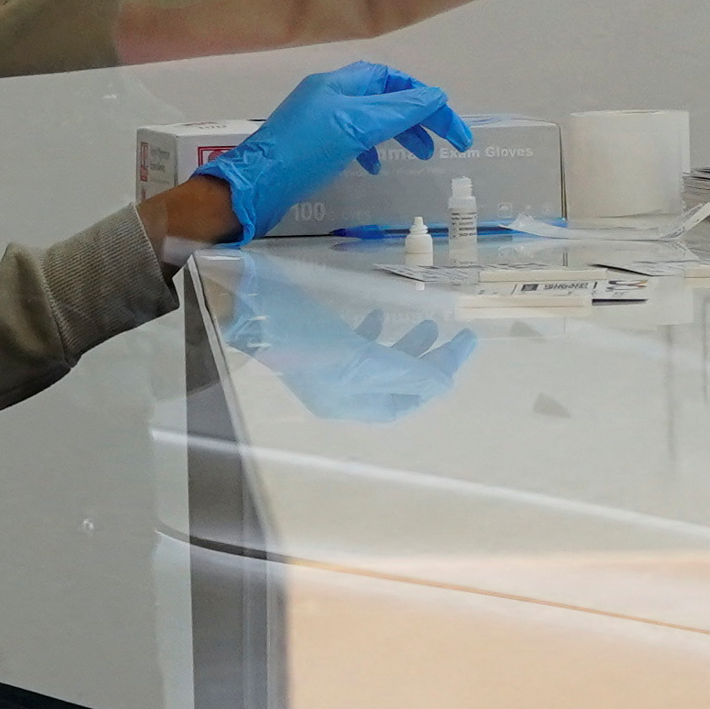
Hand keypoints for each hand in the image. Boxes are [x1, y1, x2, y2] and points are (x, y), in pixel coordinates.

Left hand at [208, 61, 470, 240]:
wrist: (255, 186)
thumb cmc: (306, 151)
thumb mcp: (356, 127)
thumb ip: (397, 110)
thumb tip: (436, 96)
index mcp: (340, 83)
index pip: (393, 79)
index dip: (425, 97)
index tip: (449, 125)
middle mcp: (329, 95)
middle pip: (384, 97)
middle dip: (416, 116)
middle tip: (441, 143)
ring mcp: (318, 119)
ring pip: (370, 118)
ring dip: (397, 132)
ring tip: (418, 155)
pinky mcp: (311, 144)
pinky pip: (351, 138)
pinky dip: (370, 148)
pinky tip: (374, 167)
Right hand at [222, 273, 480, 424]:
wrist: (244, 305)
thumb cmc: (302, 332)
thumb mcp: (359, 356)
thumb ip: (402, 371)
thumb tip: (442, 382)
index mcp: (347, 403)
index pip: (407, 399)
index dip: (439, 375)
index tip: (465, 344)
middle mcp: (337, 393)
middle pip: (396, 383)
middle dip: (428, 361)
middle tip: (454, 334)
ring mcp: (324, 368)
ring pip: (379, 362)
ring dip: (407, 345)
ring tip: (429, 322)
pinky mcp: (313, 343)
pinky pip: (355, 344)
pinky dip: (374, 331)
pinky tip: (381, 311)